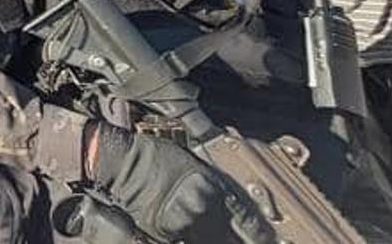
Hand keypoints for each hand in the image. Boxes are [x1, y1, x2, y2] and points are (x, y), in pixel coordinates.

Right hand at [90, 126, 272, 243]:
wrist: (124, 162)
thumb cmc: (158, 157)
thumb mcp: (198, 165)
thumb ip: (218, 190)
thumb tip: (235, 211)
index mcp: (213, 188)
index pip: (247, 222)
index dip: (260, 236)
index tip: (268, 241)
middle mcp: (202, 209)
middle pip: (231, 240)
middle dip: (241, 243)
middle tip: (245, 242)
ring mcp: (182, 225)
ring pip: (209, 243)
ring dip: (215, 240)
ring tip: (211, 233)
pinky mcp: (164, 234)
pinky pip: (186, 242)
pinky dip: (191, 240)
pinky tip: (192, 235)